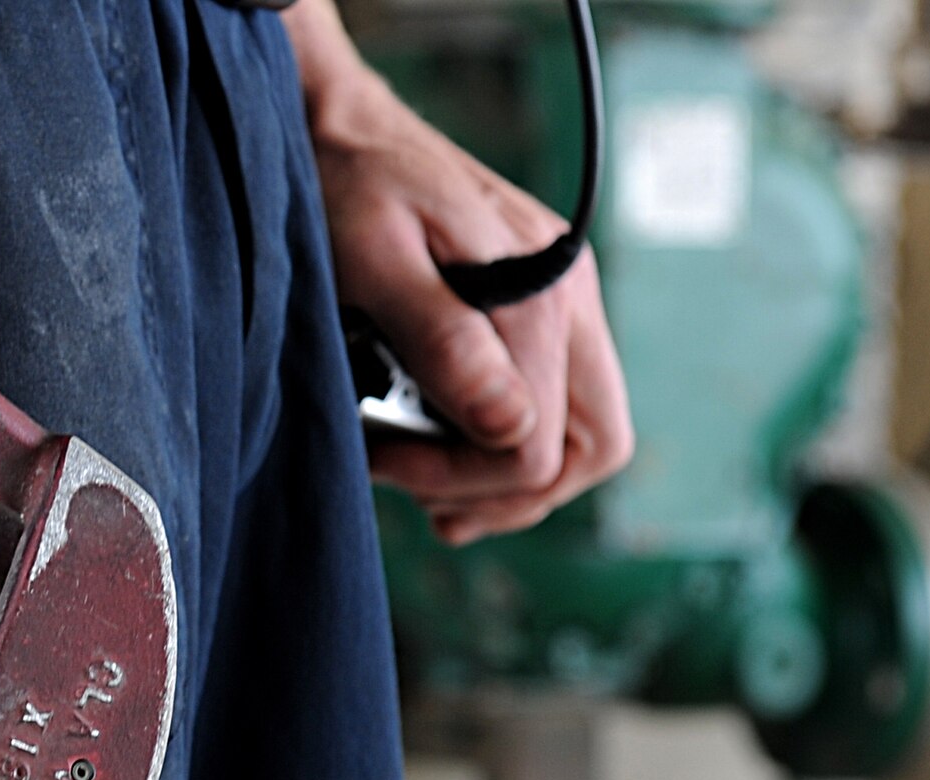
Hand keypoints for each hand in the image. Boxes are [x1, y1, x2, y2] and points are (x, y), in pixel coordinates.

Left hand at [290, 31, 632, 544]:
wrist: (339, 124)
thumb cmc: (344, 184)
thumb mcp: (374, 258)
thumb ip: (443, 340)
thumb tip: (509, 426)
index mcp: (539, 292)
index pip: (537, 444)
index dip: (461, 476)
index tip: (386, 462)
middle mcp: (569, 298)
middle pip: (590, 449)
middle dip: (508, 493)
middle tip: (428, 506)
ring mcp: (563, 304)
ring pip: (581, 438)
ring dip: (509, 479)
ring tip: (429, 489)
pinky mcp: (542, 310)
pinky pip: (555, 405)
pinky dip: (507, 445)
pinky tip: (448, 453)